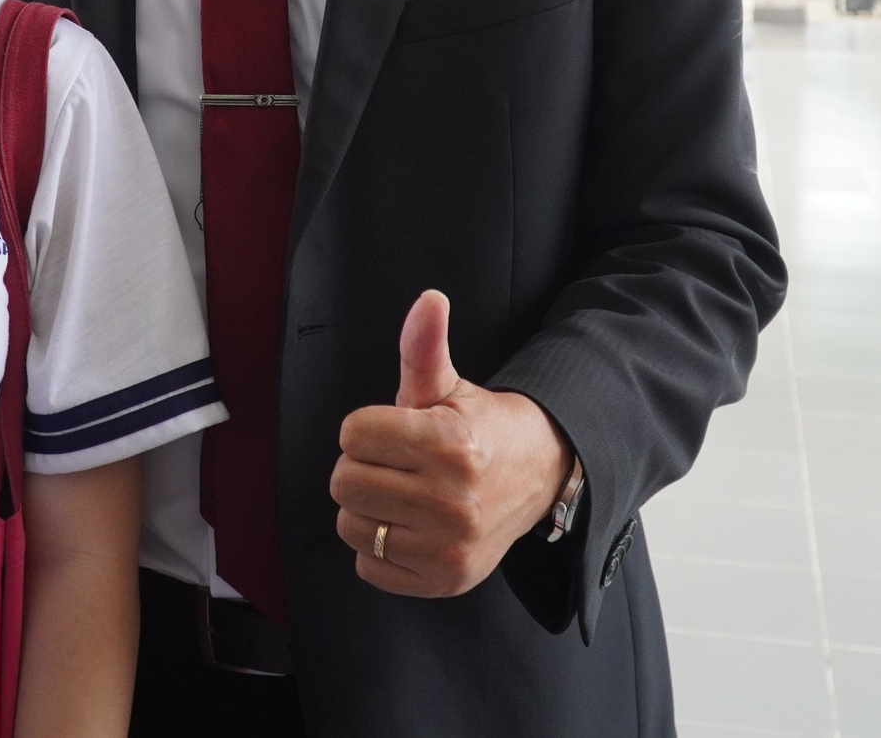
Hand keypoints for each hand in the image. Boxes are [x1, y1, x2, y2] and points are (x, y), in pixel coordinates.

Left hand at [330, 291, 573, 597]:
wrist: (536, 476)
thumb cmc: (478, 428)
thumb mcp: (449, 385)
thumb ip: (424, 347)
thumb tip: (428, 299)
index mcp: (449, 445)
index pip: (352, 434)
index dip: (367, 427)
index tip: (395, 430)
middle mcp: (452, 502)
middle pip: (344, 483)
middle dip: (362, 466)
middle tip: (396, 464)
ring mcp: (449, 548)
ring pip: (351, 527)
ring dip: (366, 509)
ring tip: (401, 495)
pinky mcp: (444, 581)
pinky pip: (368, 566)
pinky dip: (378, 550)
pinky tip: (408, 527)